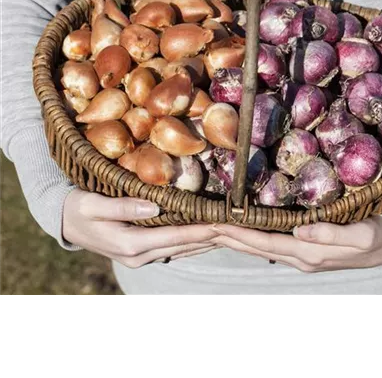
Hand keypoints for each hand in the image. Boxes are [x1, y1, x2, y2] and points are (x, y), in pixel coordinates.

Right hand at [63, 189, 219, 267]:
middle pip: (183, 245)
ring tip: (227, 232)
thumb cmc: (79, 208)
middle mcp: (139, 255)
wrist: (67, 222)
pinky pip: (173, 248)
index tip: (221, 223)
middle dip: (209, 236)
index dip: (199, 230)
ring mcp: (141, 257)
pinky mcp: (142, 252)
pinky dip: (191, 242)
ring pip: (181, 250)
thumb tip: (154, 206)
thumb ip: (123, 206)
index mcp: (130, 243)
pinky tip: (206, 236)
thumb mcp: (94, 204)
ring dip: (204, 241)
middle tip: (234, 227)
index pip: (174, 236)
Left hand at [211, 216, 381, 272]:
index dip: (242, 234)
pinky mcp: (308, 250)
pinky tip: (246, 234)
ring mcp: (304, 256)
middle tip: (208, 227)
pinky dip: (254, 240)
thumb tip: (300, 229)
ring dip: (240, 240)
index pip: (267, 243)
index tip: (219, 225)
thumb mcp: (360, 234)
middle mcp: (302, 257)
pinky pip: (273, 246)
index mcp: (310, 252)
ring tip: (219, 231)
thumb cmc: (378, 236)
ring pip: (263, 249)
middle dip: (232, 239)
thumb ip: (331, 233)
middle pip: (259, 248)